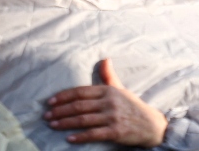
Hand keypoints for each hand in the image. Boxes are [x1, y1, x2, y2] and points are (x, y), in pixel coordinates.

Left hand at [45, 59, 167, 145]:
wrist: (151, 125)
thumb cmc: (132, 106)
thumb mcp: (121, 89)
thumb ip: (109, 76)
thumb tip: (104, 59)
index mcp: (108, 90)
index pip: (81, 92)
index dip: (64, 96)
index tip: (50, 101)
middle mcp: (110, 102)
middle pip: (79, 106)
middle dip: (60, 111)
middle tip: (46, 116)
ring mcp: (113, 117)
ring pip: (84, 120)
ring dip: (66, 123)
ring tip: (52, 125)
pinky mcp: (116, 131)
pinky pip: (94, 134)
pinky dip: (80, 137)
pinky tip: (69, 139)